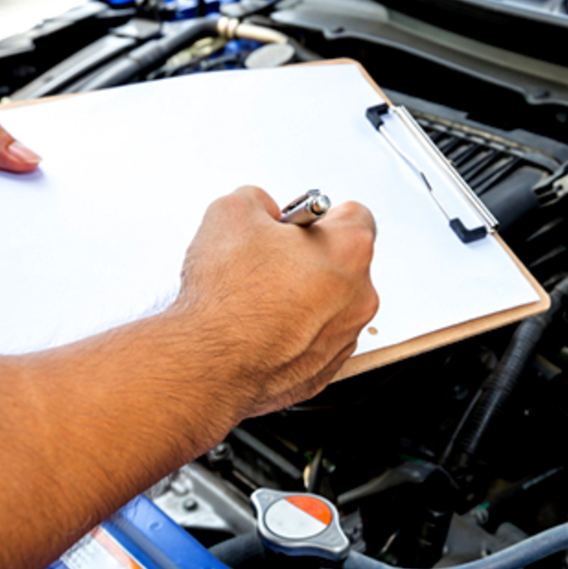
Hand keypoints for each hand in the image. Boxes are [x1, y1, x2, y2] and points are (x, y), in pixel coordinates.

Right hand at [172, 186, 378, 419]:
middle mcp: (359, 295)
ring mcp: (344, 336)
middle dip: (308, 258)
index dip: (316, 216)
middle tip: (268, 261)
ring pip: (328, 304)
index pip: (354, 214)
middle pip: (342, 262)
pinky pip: (314, 339)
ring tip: (259, 299)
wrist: (209, 363)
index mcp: (349, 249)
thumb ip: (259, 200)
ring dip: (302, 297)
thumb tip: (261, 209)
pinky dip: (293, 333)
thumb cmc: (227, 298)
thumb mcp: (231, 211)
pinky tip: (261, 328)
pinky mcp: (325, 368)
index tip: (293, 225)